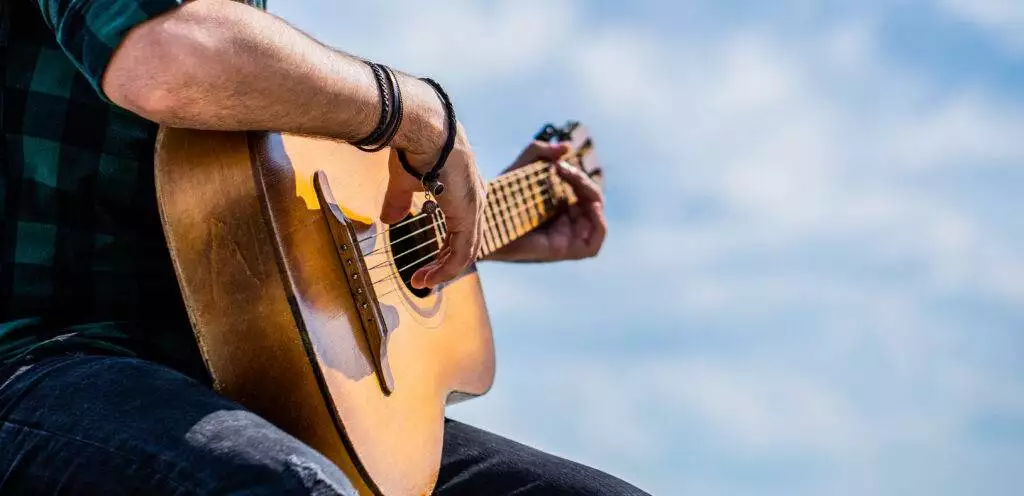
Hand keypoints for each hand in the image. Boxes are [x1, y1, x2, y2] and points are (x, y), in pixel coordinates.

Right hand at [383, 118, 485, 288]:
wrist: (423, 127)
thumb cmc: (415, 145)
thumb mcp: (405, 180)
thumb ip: (399, 202)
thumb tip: (389, 220)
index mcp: (465, 191)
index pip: (463, 228)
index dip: (446, 249)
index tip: (428, 264)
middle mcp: (476, 200)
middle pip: (467, 243)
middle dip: (444, 264)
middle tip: (424, 278)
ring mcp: (475, 207)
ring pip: (466, 251)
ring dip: (443, 270)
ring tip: (422, 281)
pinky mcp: (468, 213)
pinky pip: (461, 251)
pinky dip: (445, 268)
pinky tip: (428, 277)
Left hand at [486, 141, 606, 262]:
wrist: (481, 220)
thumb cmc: (499, 196)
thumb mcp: (521, 166)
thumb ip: (540, 151)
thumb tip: (567, 147)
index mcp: (557, 207)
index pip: (584, 193)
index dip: (579, 178)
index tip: (560, 164)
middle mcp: (563, 224)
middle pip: (592, 203)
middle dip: (583, 182)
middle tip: (563, 169)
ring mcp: (564, 239)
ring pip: (596, 218)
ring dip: (591, 195)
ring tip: (572, 179)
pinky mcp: (562, 251)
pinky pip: (592, 245)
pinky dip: (599, 224)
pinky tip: (588, 205)